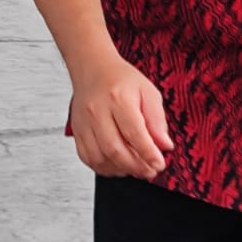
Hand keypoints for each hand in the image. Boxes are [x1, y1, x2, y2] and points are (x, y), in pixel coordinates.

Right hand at [67, 52, 172, 179]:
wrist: (94, 70)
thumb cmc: (122, 80)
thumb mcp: (148, 92)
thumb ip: (157, 120)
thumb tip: (165, 145)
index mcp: (118, 98)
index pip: (134, 133)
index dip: (148, 153)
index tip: (160, 164)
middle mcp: (98, 112)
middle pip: (115, 149)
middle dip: (136, 166)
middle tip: (150, 171)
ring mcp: (84, 123)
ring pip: (99, 157)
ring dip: (120, 169)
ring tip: (136, 169)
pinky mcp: (77, 132)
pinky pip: (87, 157)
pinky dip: (104, 167)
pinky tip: (118, 166)